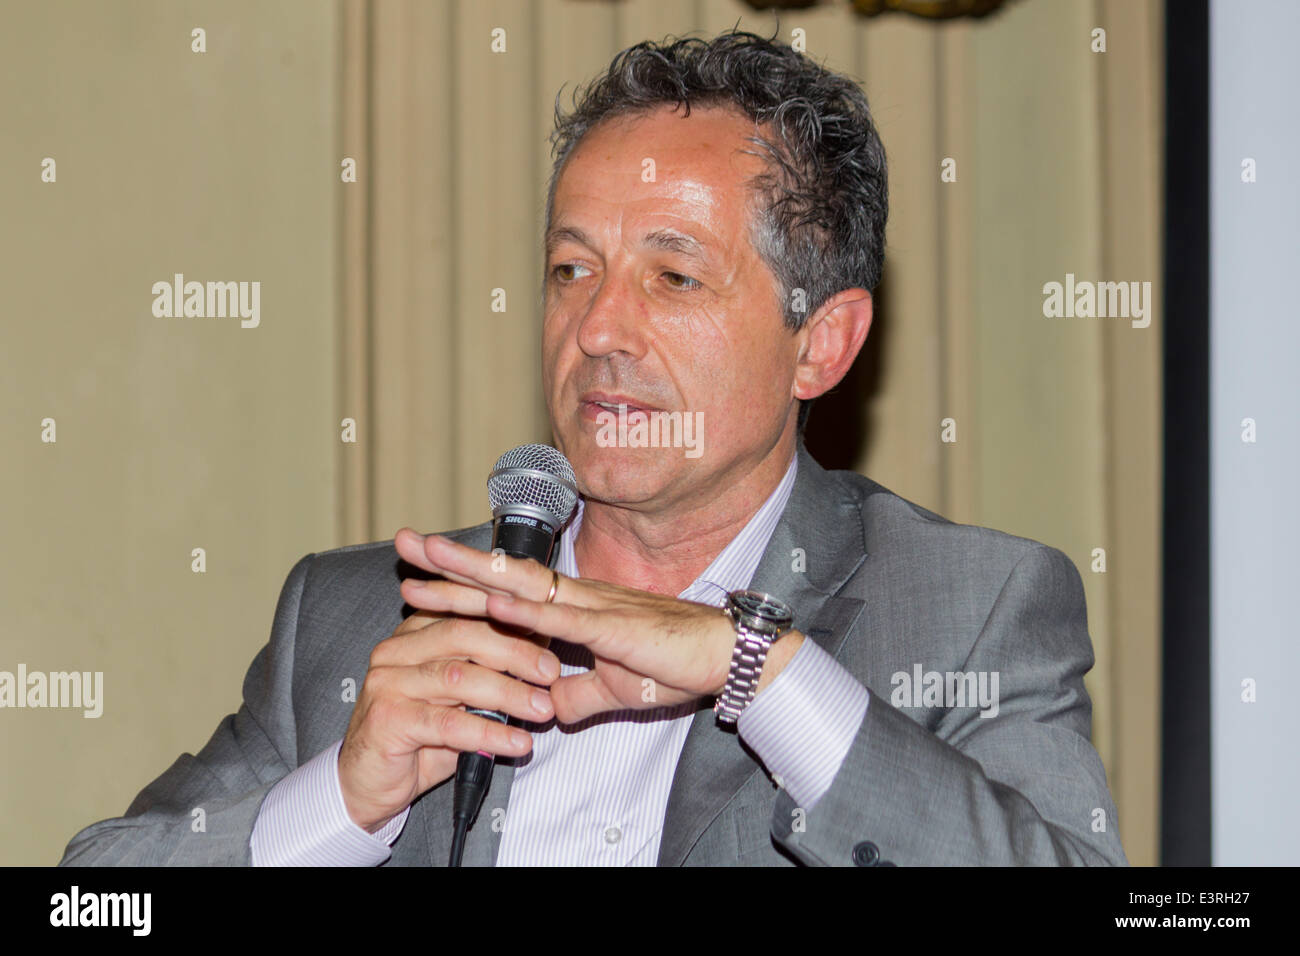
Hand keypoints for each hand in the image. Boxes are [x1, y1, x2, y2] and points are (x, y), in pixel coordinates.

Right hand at [338, 602, 560, 832]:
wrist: (368, 784)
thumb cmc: (422, 738)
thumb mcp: (459, 699)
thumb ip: (488, 674)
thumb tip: (542, 659)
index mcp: (414, 633)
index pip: (466, 612)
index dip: (510, 619)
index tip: (552, 631)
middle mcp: (396, 650)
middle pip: (464, 635)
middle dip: (515, 652)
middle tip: (552, 673)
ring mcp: (388, 682)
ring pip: (459, 677)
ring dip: (509, 693)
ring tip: (544, 710)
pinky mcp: (387, 720)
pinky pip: (449, 723)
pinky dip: (489, 733)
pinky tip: (517, 743)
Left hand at [393, 528, 741, 723]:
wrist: (726, 657)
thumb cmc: (676, 665)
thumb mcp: (613, 690)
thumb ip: (575, 696)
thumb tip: (544, 707)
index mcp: (575, 610)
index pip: (506, 591)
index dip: (461, 582)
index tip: (419, 575)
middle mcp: (577, 598)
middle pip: (501, 575)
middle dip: (451, 562)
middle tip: (406, 544)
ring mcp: (593, 608)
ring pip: (522, 586)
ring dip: (474, 573)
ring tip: (431, 558)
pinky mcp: (613, 628)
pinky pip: (562, 619)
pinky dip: (525, 611)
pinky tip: (493, 603)